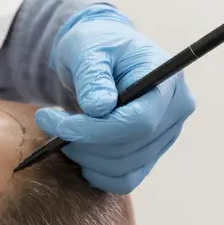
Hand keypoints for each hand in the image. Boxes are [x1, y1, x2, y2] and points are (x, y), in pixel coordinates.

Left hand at [36, 4, 196, 193]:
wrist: (101, 56)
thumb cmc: (95, 45)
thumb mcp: (88, 49)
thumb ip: (93, 75)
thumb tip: (99, 108)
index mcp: (166, 82)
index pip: (139, 122)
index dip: (96, 131)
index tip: (59, 125)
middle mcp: (174, 112)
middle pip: (130, 148)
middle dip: (83, 142)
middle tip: (49, 122)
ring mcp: (165, 136)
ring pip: (124, 168)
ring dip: (84, 156)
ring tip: (60, 130)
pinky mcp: (150, 153)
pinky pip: (124, 179)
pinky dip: (95, 171)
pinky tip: (76, 149)